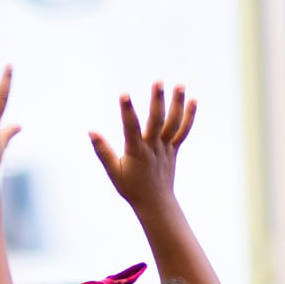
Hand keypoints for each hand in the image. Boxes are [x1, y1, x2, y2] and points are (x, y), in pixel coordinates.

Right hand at [90, 83, 195, 209]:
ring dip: (177, 104)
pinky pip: (183, 131)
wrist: (155, 202)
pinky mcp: (174, 149)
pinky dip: (189, 116)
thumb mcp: (113, 172)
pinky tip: (192, 100)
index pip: (130, 128)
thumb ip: (103, 151)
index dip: (127, 111)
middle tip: (158, 81)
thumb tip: (91, 131)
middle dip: (157, 100)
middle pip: (157, 121)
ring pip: (173, 123)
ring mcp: (166, 148)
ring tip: (180, 85)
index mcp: (136, 152)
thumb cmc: (131, 188)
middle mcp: (153, 147)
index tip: (124, 94)